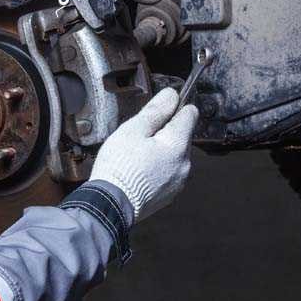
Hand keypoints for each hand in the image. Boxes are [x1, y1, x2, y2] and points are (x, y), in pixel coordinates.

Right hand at [89, 88, 198, 222]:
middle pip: (181, 135)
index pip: (190, 113)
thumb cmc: (119, 167)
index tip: (159, 111)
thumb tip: (172, 95)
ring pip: (175, 155)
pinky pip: (168, 173)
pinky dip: (157, 168)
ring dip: (160, 151)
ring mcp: (178, 181)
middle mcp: (184, 164)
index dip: (174, 107)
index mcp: (177, 144)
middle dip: (164, 131)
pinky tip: (138, 171)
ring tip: (135, 156)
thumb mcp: (133, 130)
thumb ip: (155, 110)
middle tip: (138, 137)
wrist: (110, 205)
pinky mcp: (169, 194)